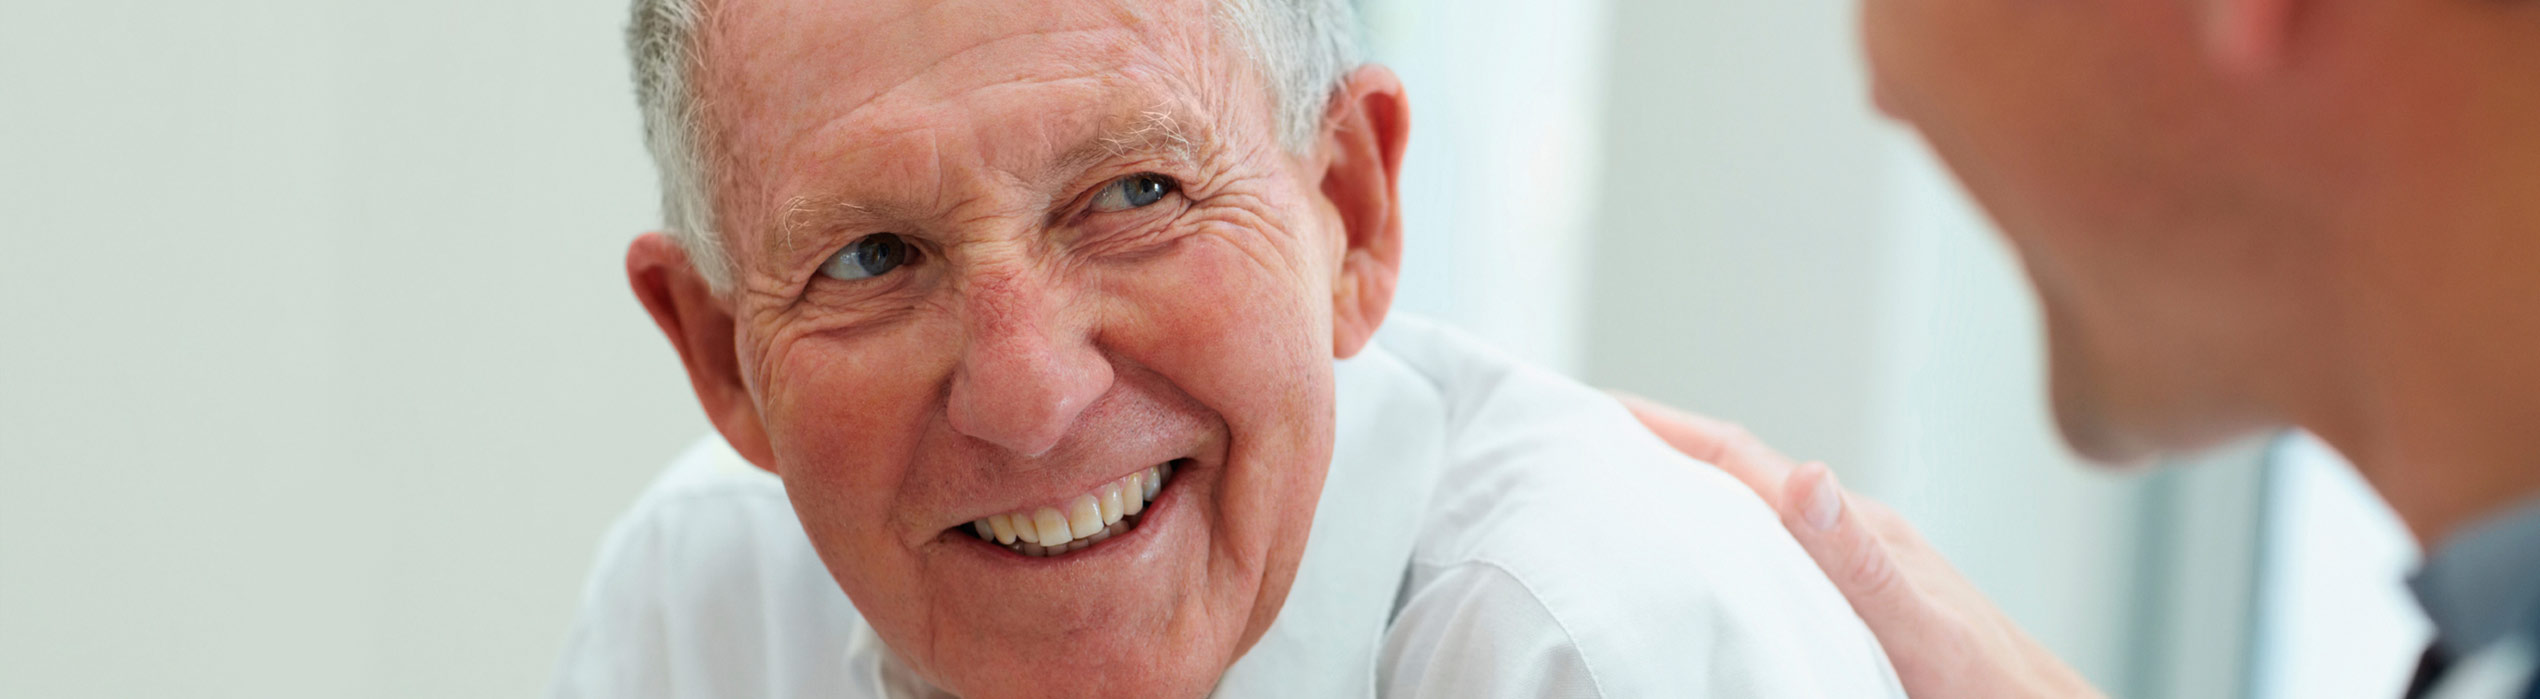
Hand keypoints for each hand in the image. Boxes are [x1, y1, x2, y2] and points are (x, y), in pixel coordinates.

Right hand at [1617, 394, 2102, 698]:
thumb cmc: (1995, 688)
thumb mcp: (1922, 627)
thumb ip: (1861, 560)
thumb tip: (1804, 475)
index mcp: (1853, 526)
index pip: (1739, 459)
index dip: (1663, 429)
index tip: (1594, 411)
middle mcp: (1844, 537)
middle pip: (1732, 478)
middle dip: (1655, 456)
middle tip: (1578, 451)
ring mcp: (1848, 569)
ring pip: (1745, 520)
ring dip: (1682, 503)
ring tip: (1613, 505)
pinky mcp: (1849, 608)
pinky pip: (1764, 562)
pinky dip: (1714, 553)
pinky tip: (1691, 579)